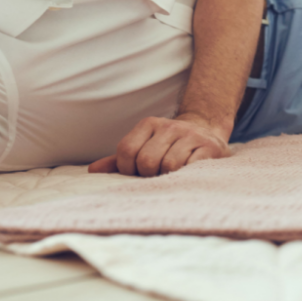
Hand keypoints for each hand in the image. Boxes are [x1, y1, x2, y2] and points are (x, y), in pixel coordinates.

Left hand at [88, 114, 231, 175]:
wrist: (207, 134)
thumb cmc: (168, 147)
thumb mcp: (144, 148)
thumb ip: (120, 160)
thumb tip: (92, 170)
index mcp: (149, 124)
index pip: (126, 150)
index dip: (128, 169)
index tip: (137, 173)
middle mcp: (169, 126)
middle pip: (146, 160)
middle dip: (149, 175)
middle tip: (156, 175)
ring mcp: (190, 135)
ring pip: (168, 165)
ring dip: (168, 176)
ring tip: (172, 174)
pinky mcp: (209, 147)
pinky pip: (189, 167)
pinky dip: (185, 175)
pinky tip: (187, 172)